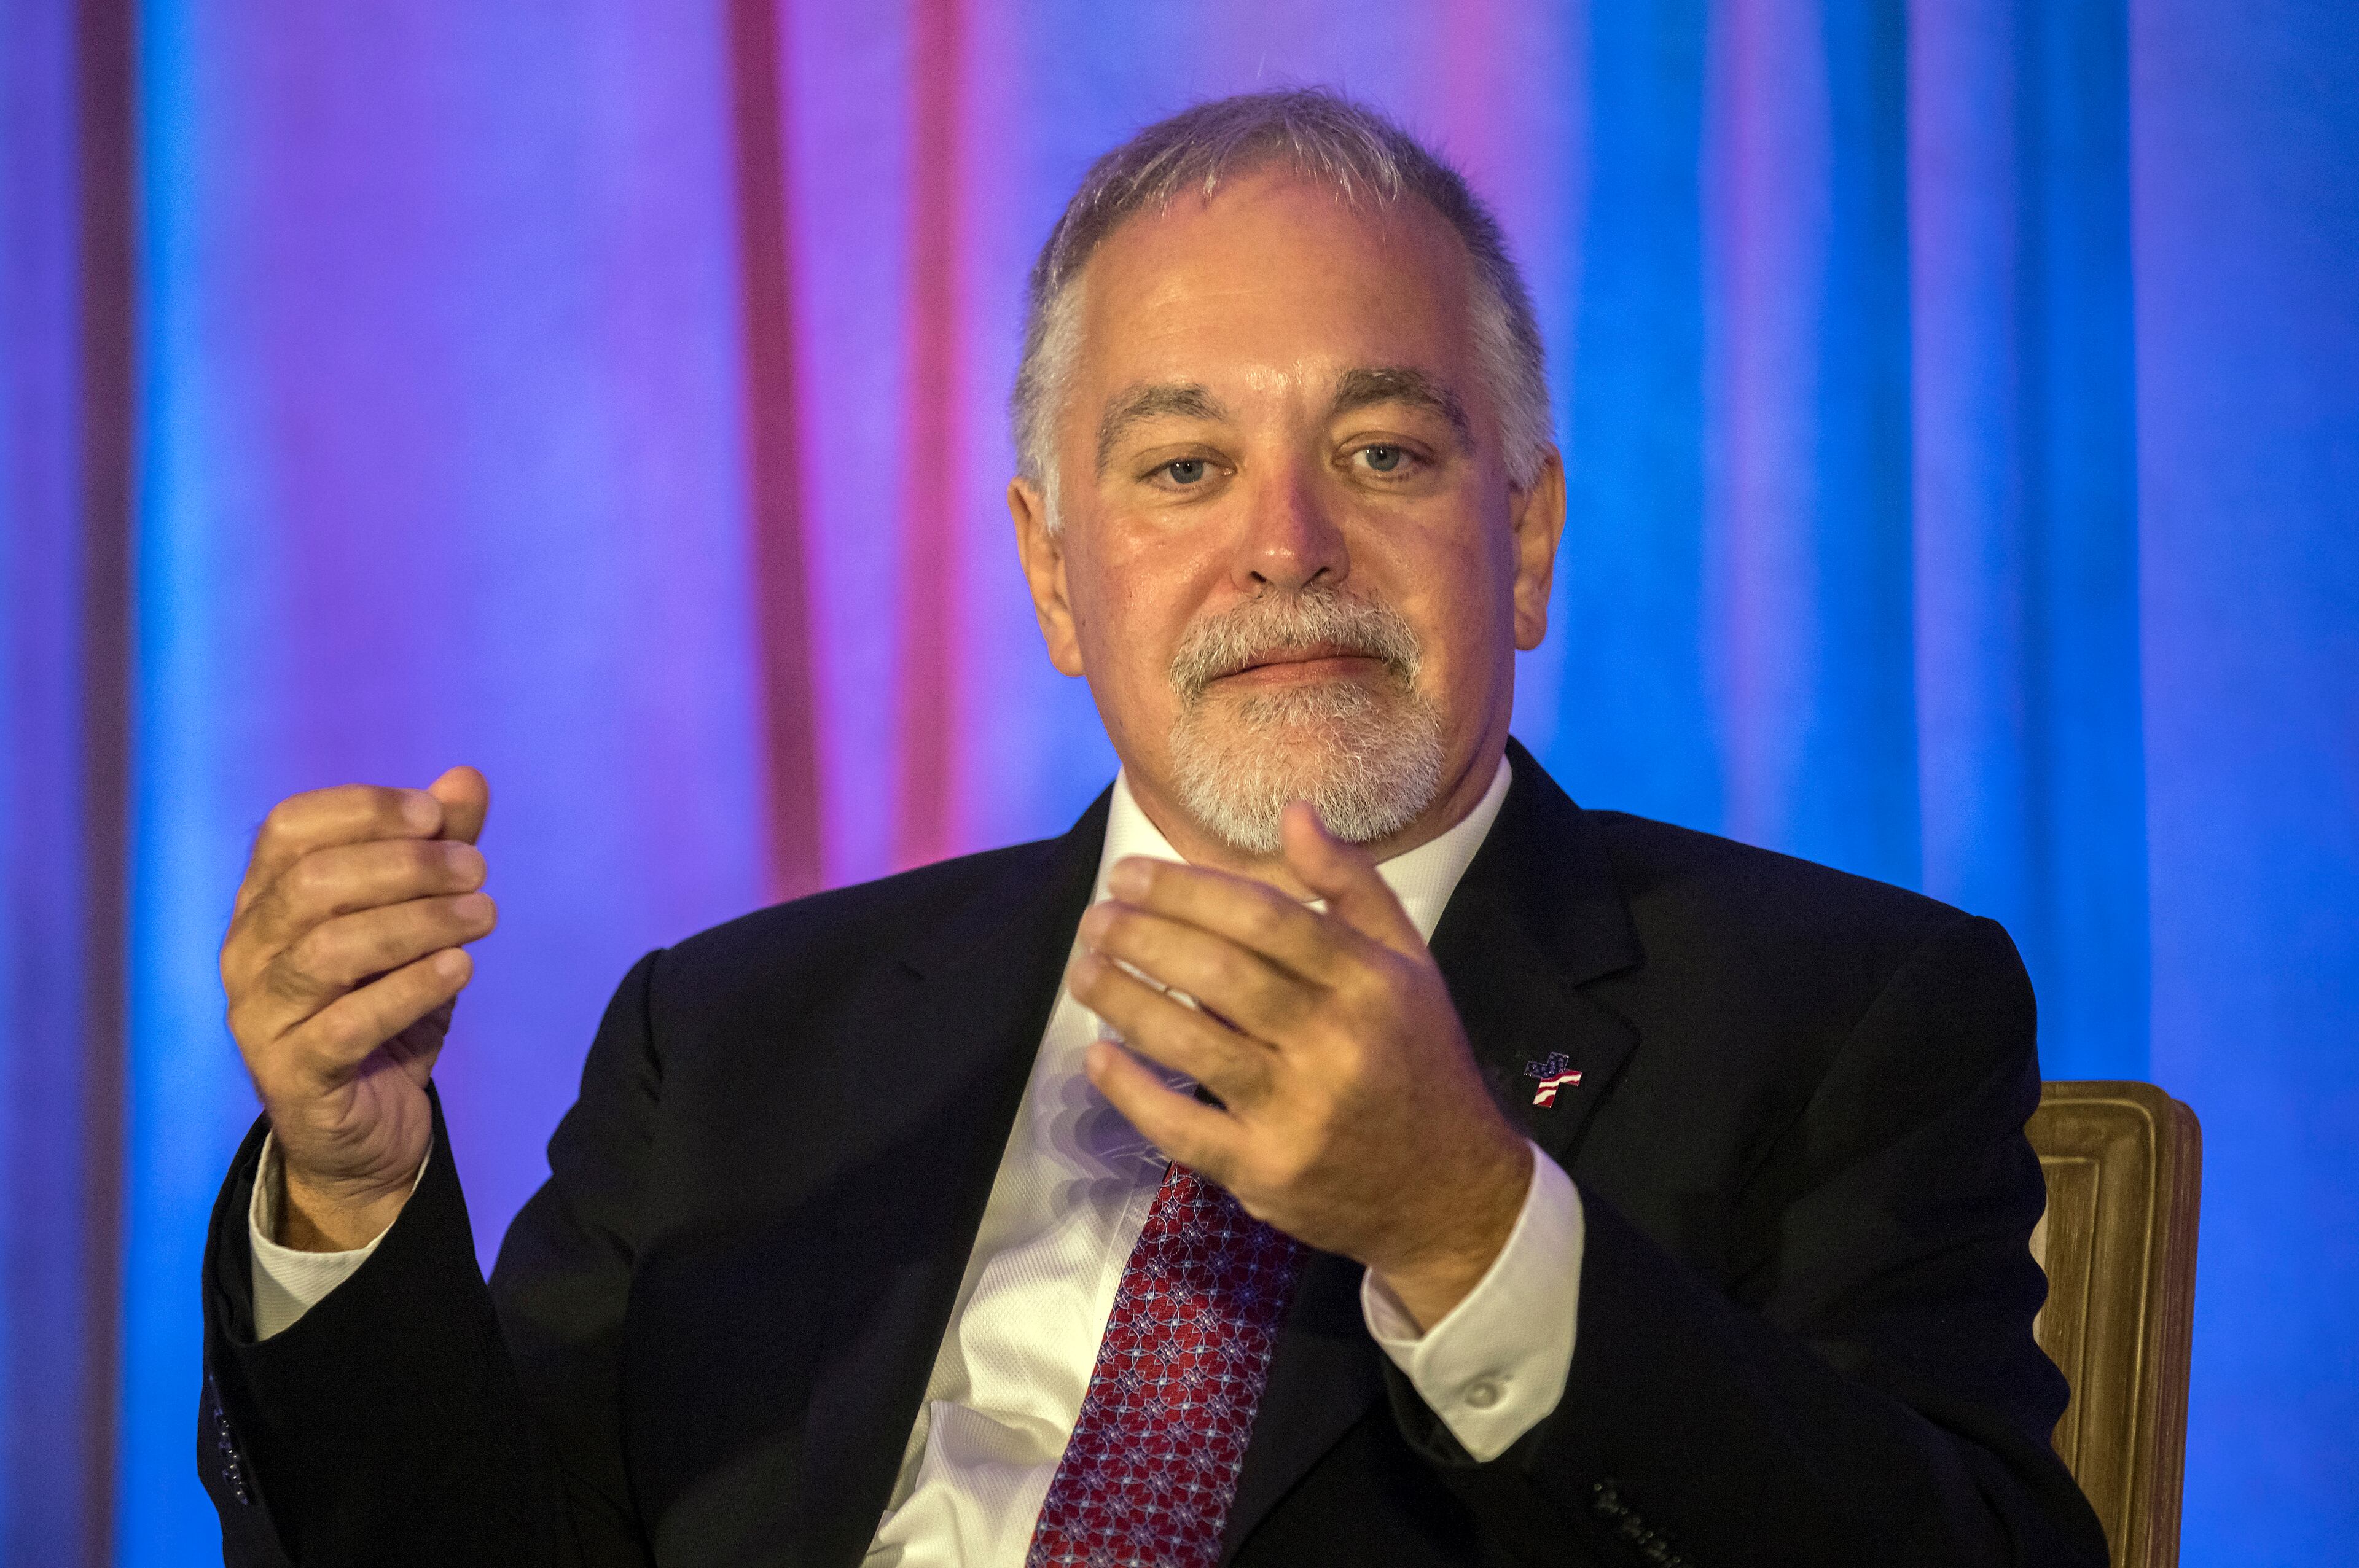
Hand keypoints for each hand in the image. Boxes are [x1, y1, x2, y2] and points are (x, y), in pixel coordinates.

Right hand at [220, 767, 494, 1250]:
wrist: (367, 1127)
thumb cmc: (387, 1006)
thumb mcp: (420, 921)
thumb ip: (438, 849)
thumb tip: (466, 778)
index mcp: (264, 901)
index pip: (289, 828)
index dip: (364, 810)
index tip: (437, 815)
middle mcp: (246, 952)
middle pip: (311, 882)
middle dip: (406, 866)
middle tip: (478, 871)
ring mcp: (260, 1016)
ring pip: (329, 950)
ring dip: (419, 922)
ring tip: (484, 915)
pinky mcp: (293, 1075)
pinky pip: (348, 1025)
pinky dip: (411, 988)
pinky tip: (461, 968)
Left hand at [1070, 801, 1531, 1331]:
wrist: (1448, 1192)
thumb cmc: (1417, 1059)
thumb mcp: (1408, 964)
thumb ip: (1353, 885)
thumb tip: (1293, 813)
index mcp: (1371, 982)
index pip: (1265, 918)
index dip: (1188, 890)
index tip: (1130, 874)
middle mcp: (1337, 1043)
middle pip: (1221, 975)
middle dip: (1143, 938)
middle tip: (1096, 917)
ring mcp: (1299, 1112)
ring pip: (1193, 1045)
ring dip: (1125, 1001)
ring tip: (1083, 971)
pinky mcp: (1267, 1172)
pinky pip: (1184, 1129)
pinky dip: (1132, 1092)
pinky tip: (1097, 1057)